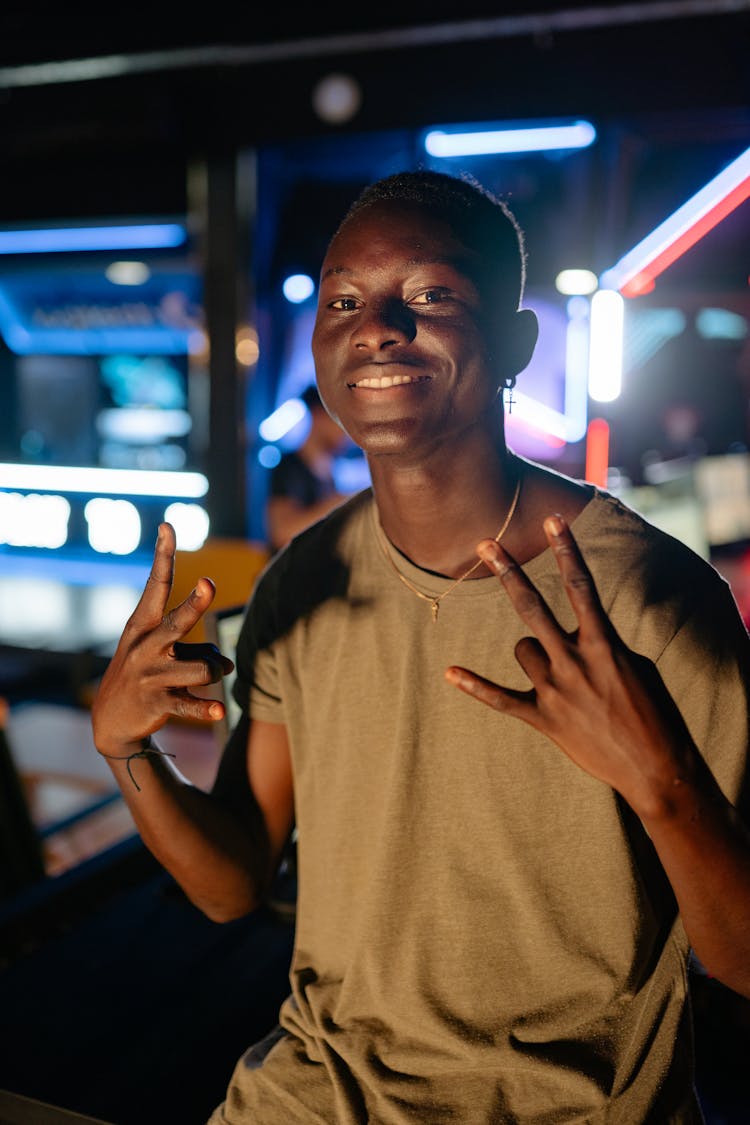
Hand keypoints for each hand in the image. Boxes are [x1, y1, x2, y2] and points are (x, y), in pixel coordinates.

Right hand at [91, 523, 234, 756]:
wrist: (113, 721)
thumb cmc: (146, 673)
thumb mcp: (164, 654)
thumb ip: (200, 649)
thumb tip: (228, 665)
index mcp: (143, 625)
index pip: (155, 584)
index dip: (164, 555)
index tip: (168, 526)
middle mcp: (146, 646)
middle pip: (178, 621)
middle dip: (195, 603)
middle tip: (208, 583)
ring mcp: (151, 675)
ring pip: (203, 667)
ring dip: (216, 672)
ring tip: (211, 677)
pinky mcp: (158, 702)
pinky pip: (191, 703)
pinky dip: (207, 708)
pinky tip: (219, 711)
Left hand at [445, 515, 696, 816]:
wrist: (655, 768)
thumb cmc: (652, 713)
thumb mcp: (634, 665)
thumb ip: (601, 642)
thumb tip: (578, 630)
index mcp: (604, 644)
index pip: (582, 586)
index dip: (566, 550)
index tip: (553, 520)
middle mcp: (576, 661)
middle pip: (532, 607)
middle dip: (508, 572)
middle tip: (485, 544)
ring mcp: (557, 690)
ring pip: (523, 650)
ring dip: (533, 654)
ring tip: (560, 675)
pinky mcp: (544, 719)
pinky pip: (501, 699)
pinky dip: (475, 686)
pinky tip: (449, 673)